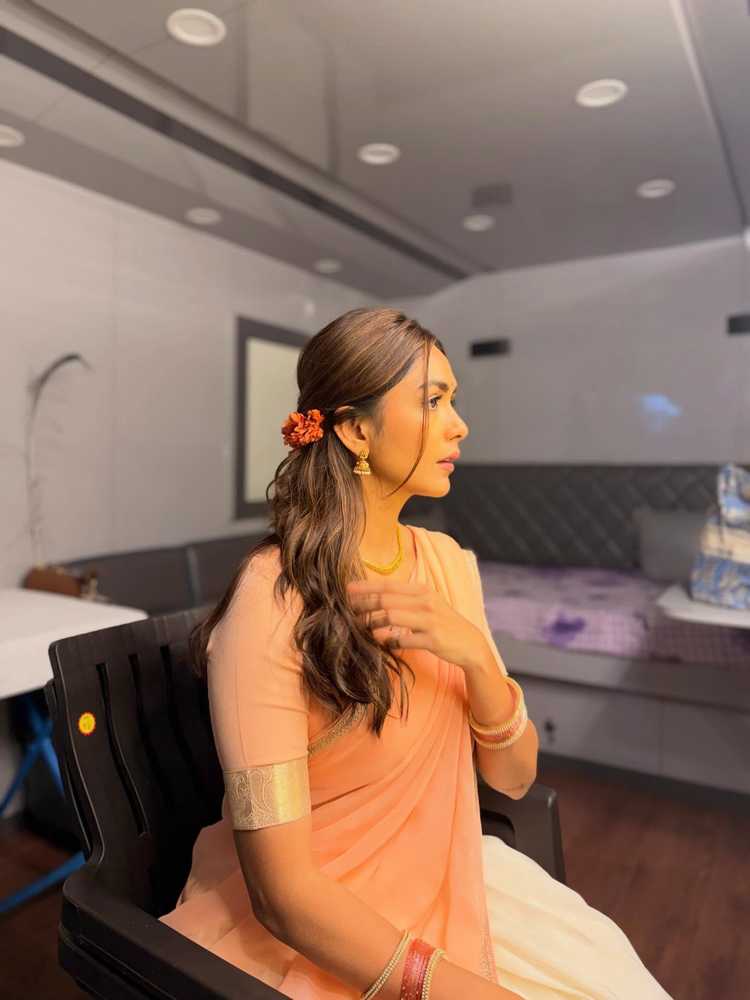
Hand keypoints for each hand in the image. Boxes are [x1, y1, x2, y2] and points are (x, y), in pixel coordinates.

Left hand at [346, 577, 487, 672]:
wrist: (470, 643)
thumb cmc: (442, 623)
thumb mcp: (427, 605)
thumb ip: (404, 600)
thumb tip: (376, 599)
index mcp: (422, 590)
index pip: (388, 585)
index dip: (366, 586)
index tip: (347, 589)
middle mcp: (425, 601)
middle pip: (386, 599)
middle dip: (363, 604)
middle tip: (346, 609)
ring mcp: (429, 620)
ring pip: (391, 616)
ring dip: (372, 622)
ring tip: (360, 628)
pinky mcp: (432, 639)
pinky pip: (403, 639)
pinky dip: (389, 641)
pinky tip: (384, 643)